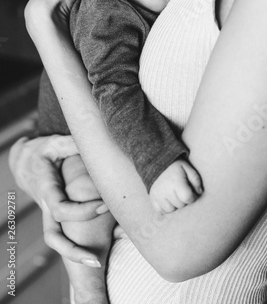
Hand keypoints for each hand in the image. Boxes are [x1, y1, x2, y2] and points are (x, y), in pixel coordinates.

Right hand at [9, 135, 107, 264]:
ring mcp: (49, 213)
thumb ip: (71, 144)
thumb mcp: (55, 142)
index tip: (104, 205)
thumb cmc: (42, 150)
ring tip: (97, 262)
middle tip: (96, 260)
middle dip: (72, 250)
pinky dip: (77, 241)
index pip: (61, 209)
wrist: (24, 160)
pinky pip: (64, 232)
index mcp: (47, 189)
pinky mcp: (56, 214)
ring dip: (74, 253)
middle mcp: (46, 205)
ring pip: (55, 240)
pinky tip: (98, 245)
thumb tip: (92, 143)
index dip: (82, 211)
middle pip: (52, 237)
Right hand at [149, 159, 202, 213]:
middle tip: (182, 191)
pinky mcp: (152, 198)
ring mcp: (158, 195)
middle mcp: (166, 190)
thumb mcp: (188, 168)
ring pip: (170, 209)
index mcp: (176, 182)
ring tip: (175, 195)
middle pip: (180, 205)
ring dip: (174, 205)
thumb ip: (196, 180)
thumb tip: (199, 192)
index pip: (187, 198)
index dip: (193, 197)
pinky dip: (165, 207)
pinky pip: (160, 210)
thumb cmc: (175, 167)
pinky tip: (167, 199)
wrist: (157, 163)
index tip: (192, 192)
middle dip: (184, 200)